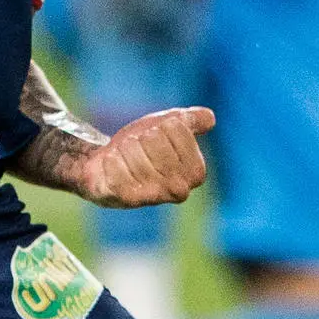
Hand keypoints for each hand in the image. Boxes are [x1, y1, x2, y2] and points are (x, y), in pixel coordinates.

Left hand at [73, 106, 213, 208]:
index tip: (158, 135)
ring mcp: (153, 197)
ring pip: (134, 152)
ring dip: (125, 147)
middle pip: (154, 139)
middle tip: (138, 146)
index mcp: (196, 172)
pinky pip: (117, 170)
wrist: (108, 163)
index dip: (162, 125)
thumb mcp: (168, 125)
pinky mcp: (126, 199)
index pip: (177, 128)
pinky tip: (112, 162)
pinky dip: (112, 159)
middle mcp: (179, 189)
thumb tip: (209, 118)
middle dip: (141, 136)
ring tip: (125, 155)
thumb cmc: (143, 145)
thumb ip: (191, 120)